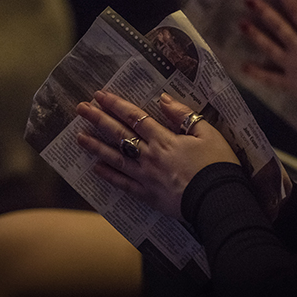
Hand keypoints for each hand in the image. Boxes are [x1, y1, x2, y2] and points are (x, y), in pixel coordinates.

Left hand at [76, 91, 239, 219]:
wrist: (218, 200)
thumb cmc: (216, 165)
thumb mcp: (207, 133)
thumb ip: (184, 115)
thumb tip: (163, 99)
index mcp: (164, 139)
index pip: (134, 117)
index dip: (116, 105)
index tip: (100, 96)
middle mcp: (149, 155)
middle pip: (119, 134)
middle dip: (99, 119)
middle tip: (80, 109)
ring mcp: (146, 176)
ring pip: (115, 158)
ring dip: (96, 146)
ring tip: (78, 137)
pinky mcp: (147, 195)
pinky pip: (123, 184)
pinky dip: (109, 176)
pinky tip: (95, 169)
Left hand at [241, 0, 296, 146]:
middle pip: (278, 26)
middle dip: (263, 11)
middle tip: (248, 0)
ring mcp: (290, 66)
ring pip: (269, 47)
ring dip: (255, 35)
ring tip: (241, 24)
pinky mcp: (288, 83)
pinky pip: (270, 78)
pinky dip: (257, 73)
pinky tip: (244, 67)